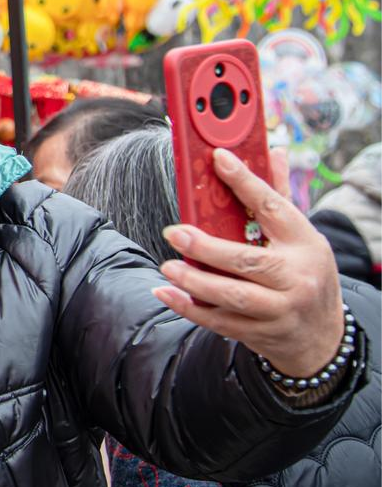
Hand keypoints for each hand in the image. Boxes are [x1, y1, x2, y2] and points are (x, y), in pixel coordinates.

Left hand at [154, 148, 346, 378]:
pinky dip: (189, 308)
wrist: (321, 335)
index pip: (273, 207)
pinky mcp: (260, 333)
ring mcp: (280, 309)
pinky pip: (220, 322)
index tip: (218, 158)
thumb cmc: (305, 273)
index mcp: (306, 243)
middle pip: (249, 261)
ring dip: (195, 282)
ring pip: (233, 296)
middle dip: (207, 248)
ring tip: (169, 266)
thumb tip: (274, 151)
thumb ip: (279, 197)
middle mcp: (296, 277)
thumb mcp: (302, 236)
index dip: (245, 181)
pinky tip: (165, 293)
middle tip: (174, 232)